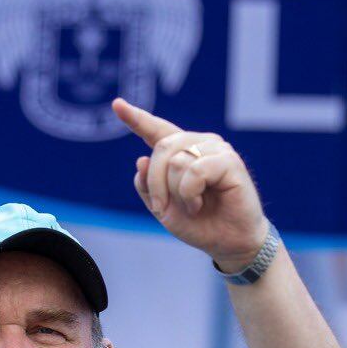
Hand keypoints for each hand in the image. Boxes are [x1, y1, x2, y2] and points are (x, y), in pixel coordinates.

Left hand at [112, 97, 269, 269]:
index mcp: (181, 152)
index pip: (157, 130)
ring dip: (176, 192)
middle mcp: (199, 143)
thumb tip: (141, 159)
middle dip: (155, 182)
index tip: (117, 105)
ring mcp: (216, 149)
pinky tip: (198, 204)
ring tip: (192, 207)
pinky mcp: (229, 160)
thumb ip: (147, 186)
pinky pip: (194, 171)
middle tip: (163, 207)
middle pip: (161, 147)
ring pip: (176, 161)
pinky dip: (190, 194)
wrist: (228, 242)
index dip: (136, 118)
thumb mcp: (163, 208)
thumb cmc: (200, 224)